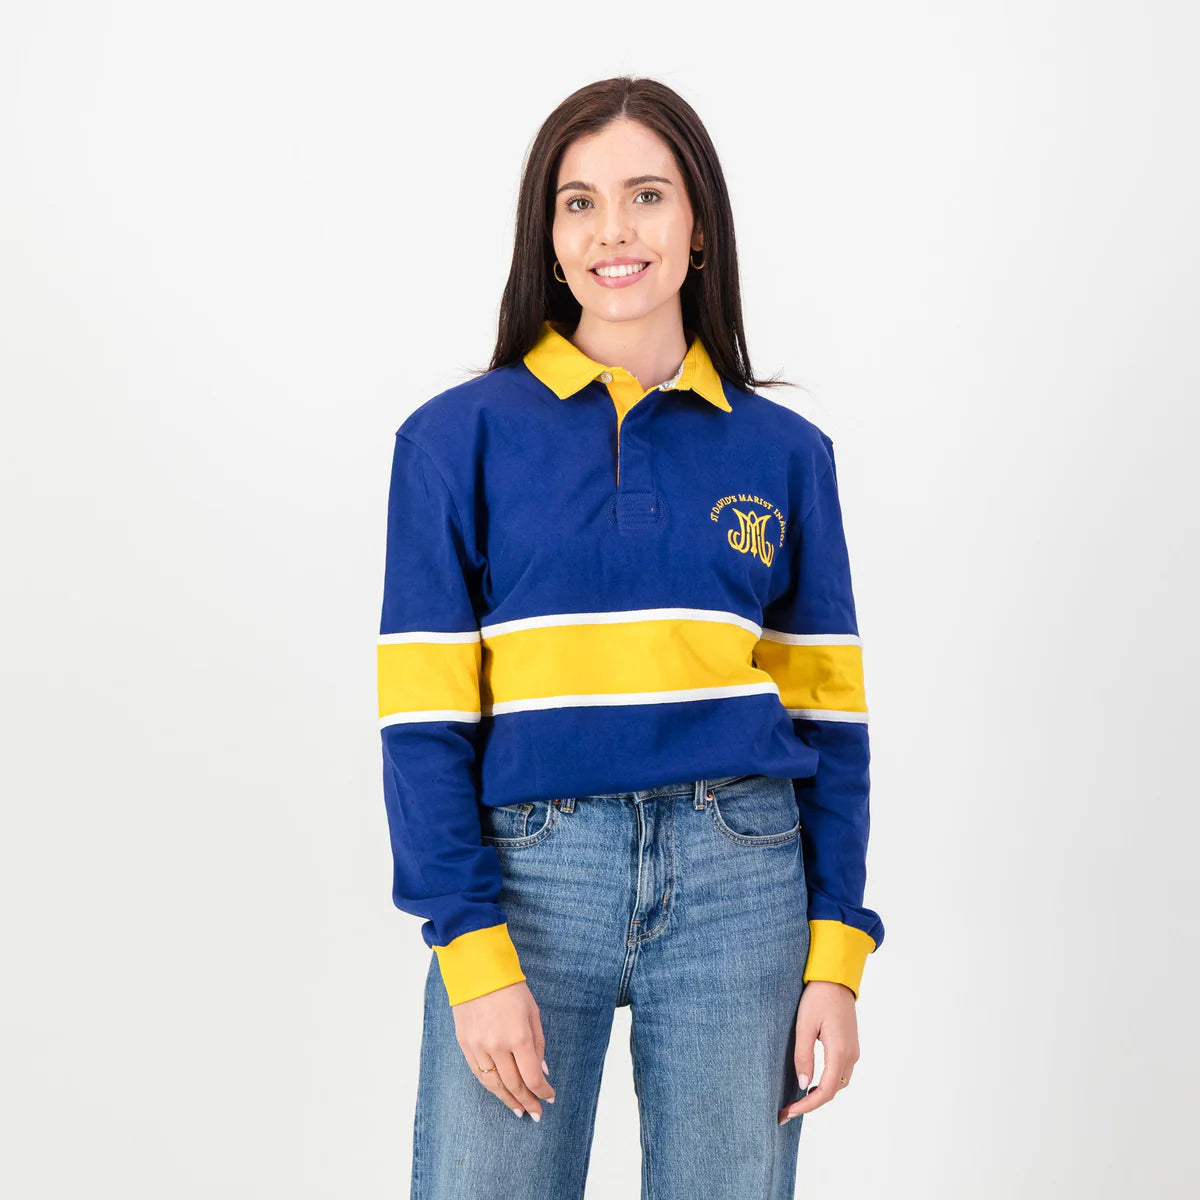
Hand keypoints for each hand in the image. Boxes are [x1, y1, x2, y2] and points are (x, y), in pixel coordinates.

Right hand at [452, 980, 556, 1120]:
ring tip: (518, 1110)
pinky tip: (500, 1092)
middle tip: (536, 1113)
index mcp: (518, 1037)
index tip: (550, 1098)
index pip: (532, 1077)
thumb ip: (538, 1045)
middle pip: (514, 1085)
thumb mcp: (533, 1013)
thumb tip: (542, 1071)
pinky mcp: (465, 1044)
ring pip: (494, 1085)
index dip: (542, 1092)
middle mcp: (497, 1046)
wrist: (478, 971)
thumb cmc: (511, 989)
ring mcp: (478, 1047)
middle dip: (527, 1101)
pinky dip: (490, 1086)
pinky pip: (478, 1073)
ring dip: (508, 1100)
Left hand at [778, 980, 859, 1124]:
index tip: (789, 1111)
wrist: (836, 978)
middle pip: (833, 1091)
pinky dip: (826, 1082)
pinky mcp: (850, 1045)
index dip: (807, 1105)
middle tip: (787, 1109)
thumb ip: (804, 1056)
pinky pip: (840, 1072)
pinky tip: (811, 1082)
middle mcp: (851, 1055)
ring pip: (838, 1083)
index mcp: (839, 1052)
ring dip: (820, 1094)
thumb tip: (803, 1085)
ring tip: (797, 1099)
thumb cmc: (818, 998)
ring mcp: (853, 1051)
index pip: (825, 1091)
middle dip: (811, 1103)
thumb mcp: (804, 1025)